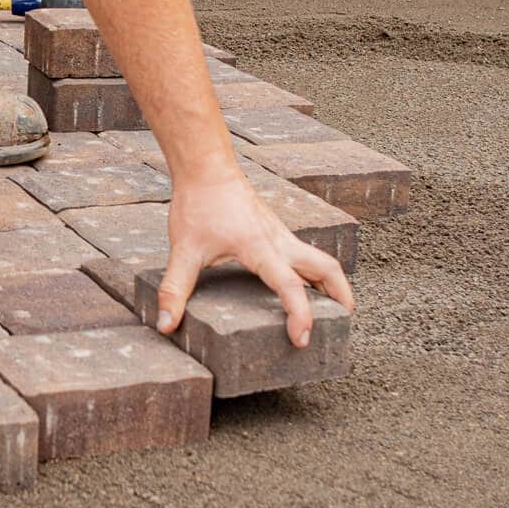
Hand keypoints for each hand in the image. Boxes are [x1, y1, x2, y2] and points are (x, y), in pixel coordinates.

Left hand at [158, 172, 353, 347]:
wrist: (206, 167)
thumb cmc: (198, 205)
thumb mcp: (182, 250)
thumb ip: (175, 289)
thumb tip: (166, 325)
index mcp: (260, 248)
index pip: (290, 286)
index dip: (300, 315)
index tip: (302, 340)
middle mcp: (279, 241)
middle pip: (326, 268)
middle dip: (340, 296)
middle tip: (342, 324)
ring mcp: (280, 234)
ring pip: (319, 259)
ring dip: (331, 283)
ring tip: (333, 310)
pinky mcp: (275, 231)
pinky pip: (304, 253)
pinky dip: (313, 272)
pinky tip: (302, 285)